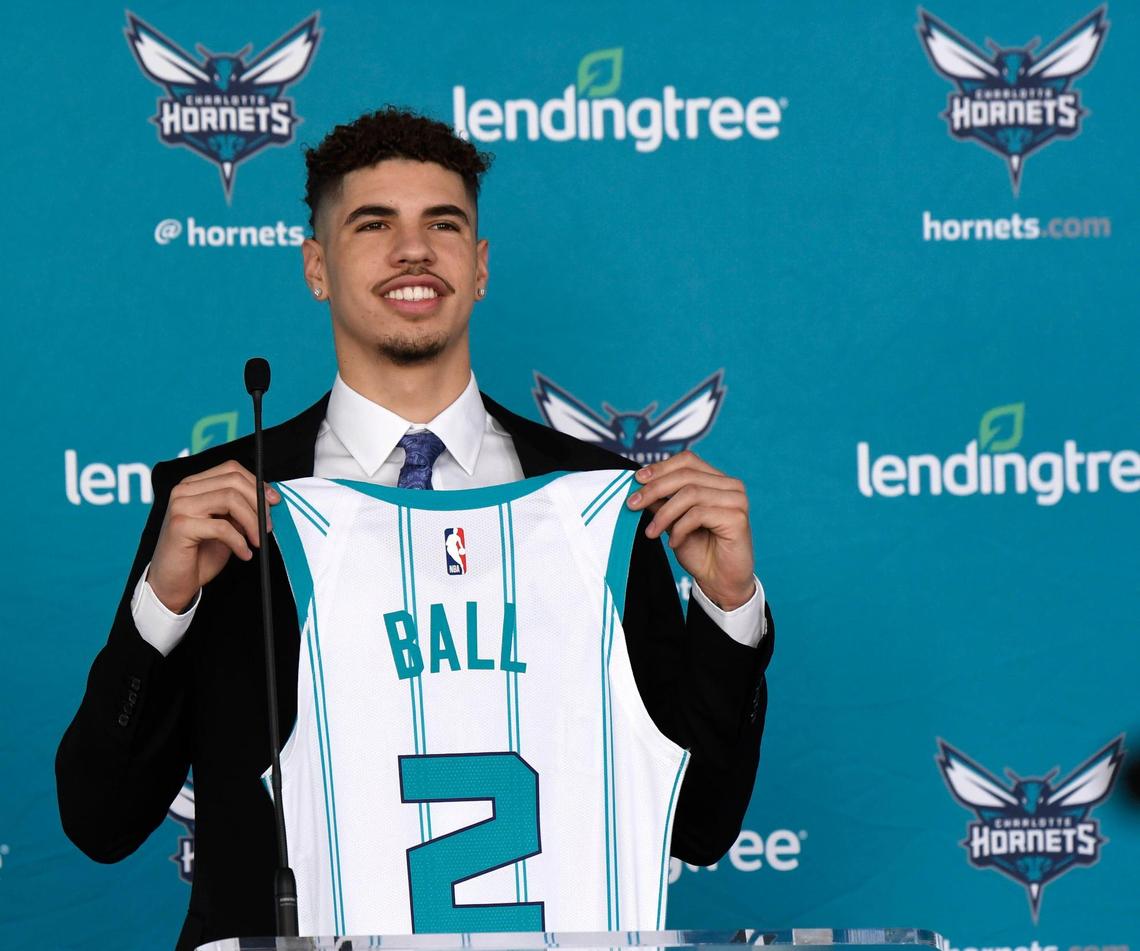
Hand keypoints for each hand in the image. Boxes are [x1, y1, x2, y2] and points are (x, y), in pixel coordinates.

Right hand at [148, 460, 280, 613]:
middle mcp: (184, 490)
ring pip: (230, 499)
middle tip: (267, 526)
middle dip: (258, 503)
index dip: (256, 483)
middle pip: (233, 481)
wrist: (174, 582)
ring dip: (252, 522)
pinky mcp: (180, 525)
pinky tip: (244, 553)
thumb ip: (241, 509)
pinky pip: (222, 527)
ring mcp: (180, 506)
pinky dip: (239, 542)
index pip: (231, 469)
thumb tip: (268, 498)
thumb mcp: (227, 525)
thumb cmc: (200, 553)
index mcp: (194, 485)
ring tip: (257, 541)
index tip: (274, 502)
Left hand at [626, 451, 755, 610]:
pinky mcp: (737, 517)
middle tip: (633, 504)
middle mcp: (730, 486)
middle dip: (654, 489)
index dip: (660, 467)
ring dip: (664, 513)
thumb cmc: (700, 551)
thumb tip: (639, 486)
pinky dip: (680, 528)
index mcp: (717, 481)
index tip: (637, 480)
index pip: (687, 460)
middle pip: (686, 474)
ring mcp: (736, 500)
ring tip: (652, 532)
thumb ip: (662, 502)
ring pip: (690, 493)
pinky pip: (698, 514)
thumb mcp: (673, 522)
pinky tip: (674, 542)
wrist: (720, 582)